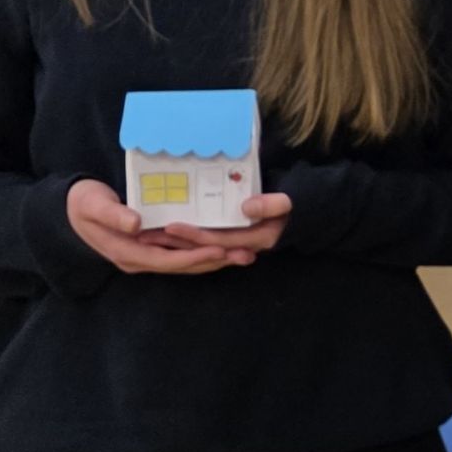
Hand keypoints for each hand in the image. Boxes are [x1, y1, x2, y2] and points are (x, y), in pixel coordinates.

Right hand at [65, 178, 244, 273]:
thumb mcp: (93, 204)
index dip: (194, 257)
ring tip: (244, 254)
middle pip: (182, 266)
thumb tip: (135, 225)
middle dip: (213, 262)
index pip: (167, 260)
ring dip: (213, 260)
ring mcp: (145, 255)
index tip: (220, 250)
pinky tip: (223, 247)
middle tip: (246, 255)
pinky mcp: (151, 247)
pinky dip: (202, 251)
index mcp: (126, 252)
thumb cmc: (82, 203)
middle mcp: (139, 259)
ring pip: (184, 262)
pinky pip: (180, 253)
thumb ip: (113, 214)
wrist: (70, 210)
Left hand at [145, 191, 292, 254]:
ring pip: (200, 249)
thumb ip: (272, 205)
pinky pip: (204, 245)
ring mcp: (236, 247)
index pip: (218, 241)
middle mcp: (244, 248)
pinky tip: (165, 236)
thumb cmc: (297, 205)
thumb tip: (247, 207)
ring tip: (147, 237)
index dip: (193, 235)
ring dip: (174, 245)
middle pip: (203, 249)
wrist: (305, 214)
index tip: (170, 226)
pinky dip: (184, 241)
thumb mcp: (288, 202)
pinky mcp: (231, 242)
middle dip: (174, 245)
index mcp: (256, 240)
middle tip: (145, 237)